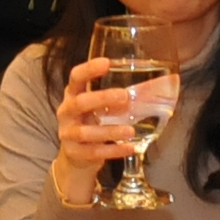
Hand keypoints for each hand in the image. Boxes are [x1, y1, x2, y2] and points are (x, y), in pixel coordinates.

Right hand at [48, 57, 145, 199]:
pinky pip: (94, 152)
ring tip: (131, 130)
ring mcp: (68, 134)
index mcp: (72, 95)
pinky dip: (113, 150)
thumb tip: (152, 87)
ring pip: (86, 132)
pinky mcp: (74, 153)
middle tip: (124, 96)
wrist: (76, 155)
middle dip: (102, 98)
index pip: (76, 78)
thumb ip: (114, 98)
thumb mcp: (96, 107)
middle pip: (80, 103)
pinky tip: (130, 148)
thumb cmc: (91, 123)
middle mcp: (66, 113)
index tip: (106, 63)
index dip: (88, 69)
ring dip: (110, 130)